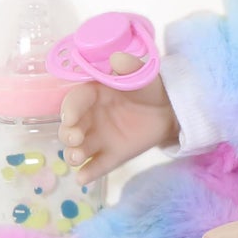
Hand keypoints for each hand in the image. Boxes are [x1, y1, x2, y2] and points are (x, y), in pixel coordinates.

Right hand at [59, 51, 177, 185]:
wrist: (169, 108)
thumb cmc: (148, 87)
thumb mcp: (141, 74)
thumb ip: (129, 66)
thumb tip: (117, 58)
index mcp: (92, 94)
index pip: (75, 101)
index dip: (70, 109)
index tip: (70, 117)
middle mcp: (90, 117)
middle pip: (70, 128)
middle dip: (68, 134)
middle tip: (75, 138)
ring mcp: (99, 138)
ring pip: (79, 148)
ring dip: (73, 154)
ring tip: (77, 158)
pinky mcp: (112, 154)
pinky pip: (97, 165)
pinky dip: (89, 173)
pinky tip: (83, 179)